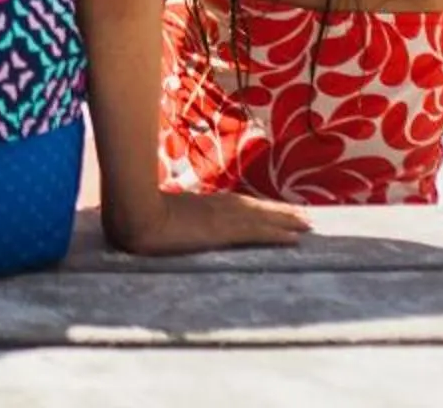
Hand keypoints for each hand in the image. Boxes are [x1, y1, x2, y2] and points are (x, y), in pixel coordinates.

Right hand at [107, 188, 309, 256]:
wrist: (134, 214)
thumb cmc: (138, 211)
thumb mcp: (158, 211)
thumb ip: (169, 213)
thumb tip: (165, 214)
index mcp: (203, 204)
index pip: (239, 205)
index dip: (260, 209)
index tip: (277, 211)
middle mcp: (217, 207)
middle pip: (256, 208)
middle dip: (281, 213)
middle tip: (306, 217)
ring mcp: (221, 218)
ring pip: (261, 219)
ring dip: (285, 221)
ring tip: (307, 225)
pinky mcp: (222, 232)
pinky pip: (256, 233)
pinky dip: (277, 234)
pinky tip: (294, 239)